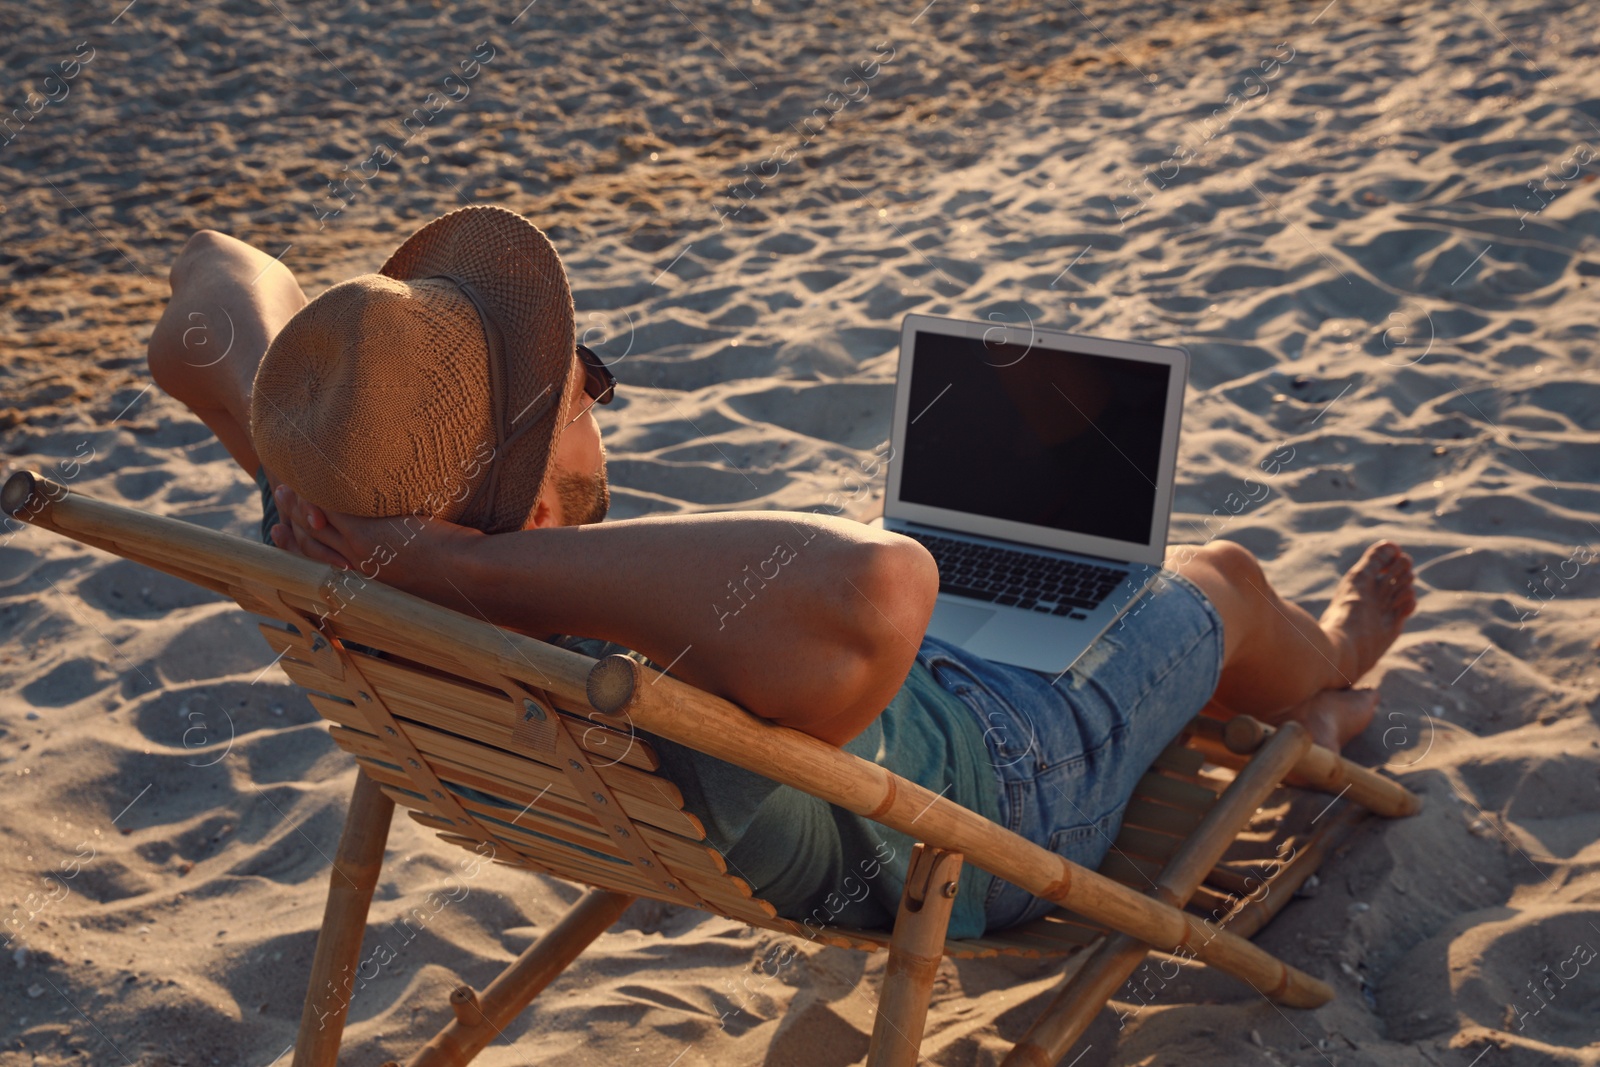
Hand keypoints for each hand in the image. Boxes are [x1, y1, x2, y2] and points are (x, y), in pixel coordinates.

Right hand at [268, 484, 483, 597]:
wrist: (470, 580)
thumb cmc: (461, 577)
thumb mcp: (425, 571)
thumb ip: (411, 557)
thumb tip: (421, 540)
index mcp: (368, 581)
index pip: (318, 566)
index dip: (295, 547)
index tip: (280, 532)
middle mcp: (357, 569)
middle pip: (308, 544)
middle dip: (288, 520)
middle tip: (280, 495)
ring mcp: (361, 551)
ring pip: (313, 528)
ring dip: (295, 505)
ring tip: (286, 485)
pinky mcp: (369, 535)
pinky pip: (329, 513)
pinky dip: (314, 497)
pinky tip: (310, 478)